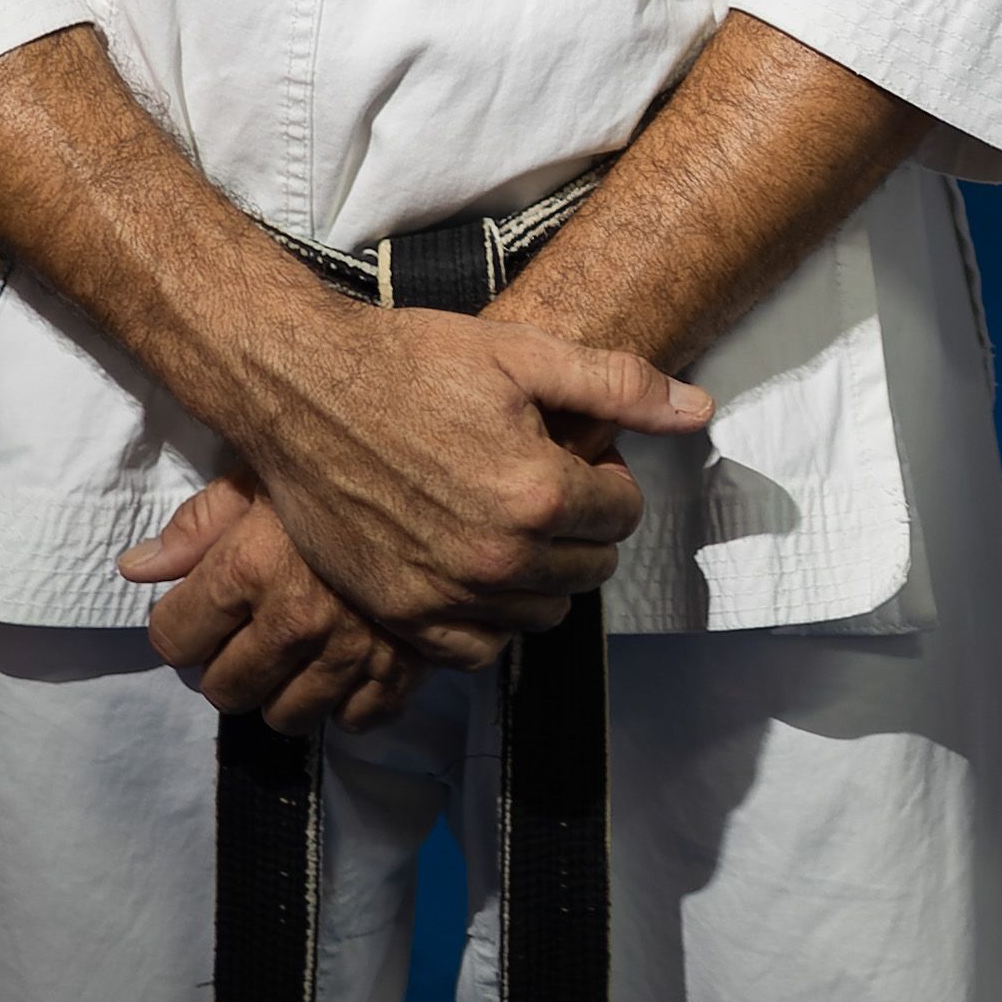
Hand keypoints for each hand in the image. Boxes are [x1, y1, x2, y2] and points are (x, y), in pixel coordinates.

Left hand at [123, 475, 417, 732]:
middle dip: (222, 665)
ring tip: (291, 651)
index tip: (193, 610)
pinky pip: (357, 719)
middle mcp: (297, 620)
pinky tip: (345, 663)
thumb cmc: (340, 459)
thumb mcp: (264, 471)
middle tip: (241, 633)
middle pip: (226, 689)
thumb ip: (197, 525)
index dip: (176, 624)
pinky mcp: (404, 667)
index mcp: (250, 568)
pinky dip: (347, 700)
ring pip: (286, 716)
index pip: (174, 639)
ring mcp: (352, 651)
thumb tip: (136, 570)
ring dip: (280, 690)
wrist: (445, 464)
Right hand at [222, 293, 708, 670]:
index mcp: (537, 491)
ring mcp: (445, 594)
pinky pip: (478, 648)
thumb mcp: (521, 353)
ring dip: (542, 574)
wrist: (303, 391)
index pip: (622, 514)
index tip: (577, 458)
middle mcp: (497, 557)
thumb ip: (618, 386)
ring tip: (509, 524)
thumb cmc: (410, 362)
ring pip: (541, 613)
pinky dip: (490, 616)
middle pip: (590, 569)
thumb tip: (698, 410)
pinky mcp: (400, 614)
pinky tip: (475, 568)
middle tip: (545, 488)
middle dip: (583, 529)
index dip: (608, 481)